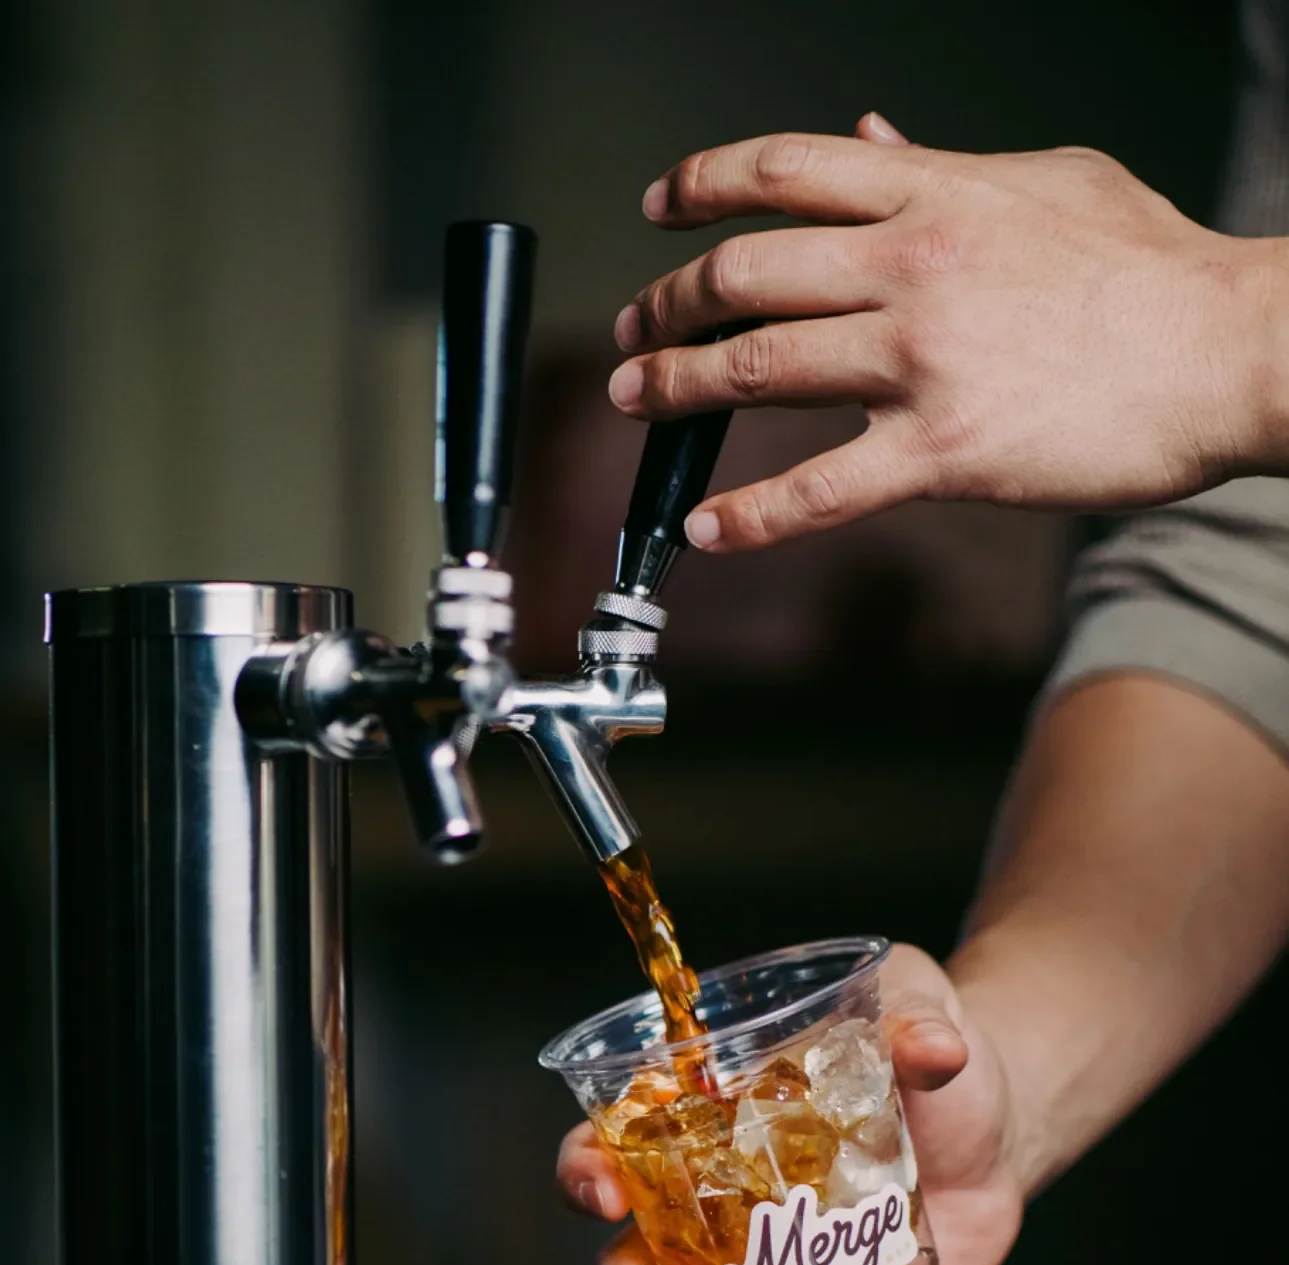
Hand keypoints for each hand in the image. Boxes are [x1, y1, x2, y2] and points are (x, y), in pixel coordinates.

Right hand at [555, 943, 1025, 1264]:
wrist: (994, 1135)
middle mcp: (709, 1210)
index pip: (612, 1144)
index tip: (604, 1187)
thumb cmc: (928, 1061)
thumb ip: (917, 1021)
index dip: (588, 1169)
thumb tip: (936, 1046)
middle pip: (631, 1258)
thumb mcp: (920, 1016)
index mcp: (702, 1122)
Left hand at [608, 113, 1288, 548]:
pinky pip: (818, 490)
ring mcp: (919, 360)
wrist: (1225, 349)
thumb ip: (948, 163)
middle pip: (745, 272)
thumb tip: (874, 138)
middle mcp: (910, 265)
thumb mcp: (1051, 179)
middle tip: (636, 328)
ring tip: (636, 397)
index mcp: (934, 193)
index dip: (702, 185)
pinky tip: (706, 530)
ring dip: (676, 386)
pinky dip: (749, 517)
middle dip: (670, 301)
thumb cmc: (1153, 270)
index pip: (783, 170)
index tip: (662, 208)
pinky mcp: (940, 450)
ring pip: (756, 369)